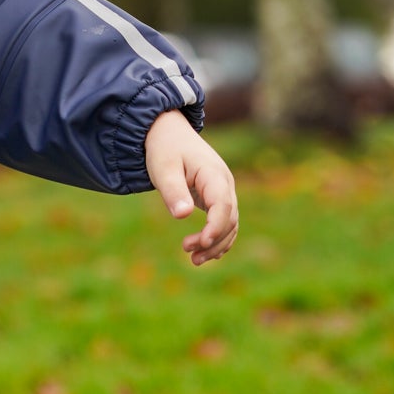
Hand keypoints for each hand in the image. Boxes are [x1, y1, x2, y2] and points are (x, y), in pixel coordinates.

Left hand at [144, 109, 238, 265]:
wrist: (168, 133)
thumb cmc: (164, 149)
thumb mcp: (163, 168)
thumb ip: (173, 191)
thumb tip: (182, 216)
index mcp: (214, 175)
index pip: (223, 205)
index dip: (215, 227)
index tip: (201, 243)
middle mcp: (224, 183)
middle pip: (230, 218)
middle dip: (212, 240)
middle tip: (187, 252)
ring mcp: (223, 191)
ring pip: (230, 223)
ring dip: (216, 243)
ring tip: (194, 260)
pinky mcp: (216, 197)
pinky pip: (225, 221)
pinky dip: (218, 238)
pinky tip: (204, 253)